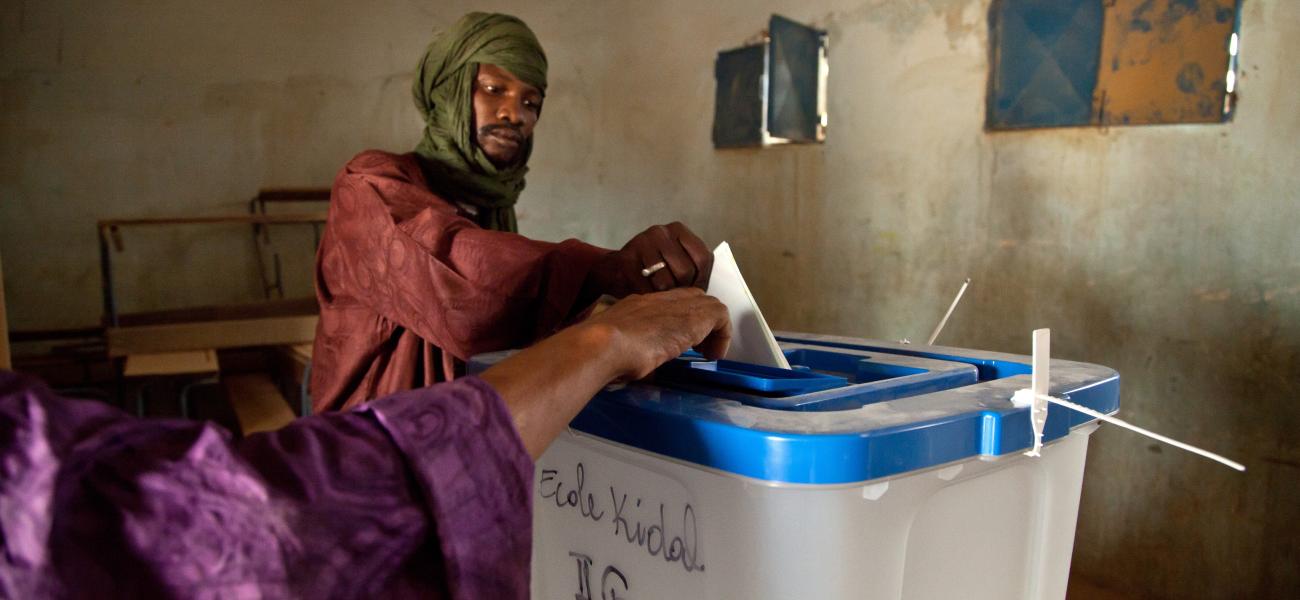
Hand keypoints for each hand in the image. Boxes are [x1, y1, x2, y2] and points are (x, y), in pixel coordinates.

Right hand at [582, 288, 730, 379]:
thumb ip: (631, 357)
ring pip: (707, 304)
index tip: (677, 344)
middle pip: (691, 298)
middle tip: (696, 349)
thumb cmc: (599, 353)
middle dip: (698, 321)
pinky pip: (721, 316)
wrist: (602, 344)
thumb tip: (641, 374)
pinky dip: (722, 335)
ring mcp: (676, 304)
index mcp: (636, 307)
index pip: (666, 305)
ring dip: (711, 330)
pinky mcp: (694, 316)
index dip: (677, 321)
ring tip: (706, 354)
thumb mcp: (617, 353)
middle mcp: (657, 300)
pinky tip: (712, 356)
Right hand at [586, 222, 713, 296]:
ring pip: (665, 283)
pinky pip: (645, 288)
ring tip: (658, 297)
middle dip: (682, 291)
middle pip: (686, 272)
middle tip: (674, 298)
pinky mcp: (626, 258)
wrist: (613, 271)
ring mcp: (642, 243)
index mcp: (679, 230)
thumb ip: (692, 271)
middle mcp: (660, 232)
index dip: (701, 281)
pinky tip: (644, 296)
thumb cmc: (652, 271)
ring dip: (663, 297)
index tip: (695, 293)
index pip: (703, 258)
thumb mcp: (674, 262)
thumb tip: (709, 297)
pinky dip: (647, 298)